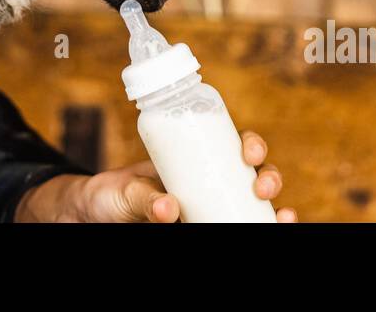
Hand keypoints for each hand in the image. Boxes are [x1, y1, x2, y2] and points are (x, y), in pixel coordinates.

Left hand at [18, 128, 297, 222]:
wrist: (92, 218)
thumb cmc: (109, 197)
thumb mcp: (123, 191)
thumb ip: (142, 196)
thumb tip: (169, 209)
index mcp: (192, 158)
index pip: (231, 145)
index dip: (250, 145)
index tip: (249, 153)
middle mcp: (208, 181)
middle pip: (251, 175)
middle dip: (269, 177)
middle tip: (262, 186)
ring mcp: (209, 207)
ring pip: (251, 205)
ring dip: (274, 209)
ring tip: (283, 217)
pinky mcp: (206, 226)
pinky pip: (235, 224)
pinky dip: (260, 226)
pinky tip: (277, 229)